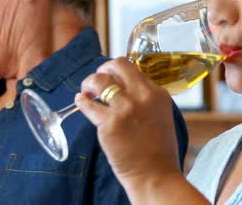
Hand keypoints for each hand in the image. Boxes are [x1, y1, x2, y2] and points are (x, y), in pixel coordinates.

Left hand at [75, 58, 181, 188]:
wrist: (155, 175)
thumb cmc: (158, 150)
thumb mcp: (161, 115)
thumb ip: (146, 99)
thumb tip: (125, 88)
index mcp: (157, 93)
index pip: (132, 68)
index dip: (117, 72)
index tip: (110, 78)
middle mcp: (142, 96)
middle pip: (117, 65)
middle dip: (103, 69)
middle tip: (97, 80)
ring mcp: (125, 109)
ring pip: (99, 80)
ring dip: (89, 83)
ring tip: (87, 92)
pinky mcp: (109, 124)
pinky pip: (88, 105)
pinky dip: (81, 101)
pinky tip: (80, 101)